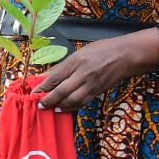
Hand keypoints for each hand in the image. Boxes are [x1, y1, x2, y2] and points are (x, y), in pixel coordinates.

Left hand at [36, 35, 155, 111]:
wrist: (127, 56)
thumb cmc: (101, 51)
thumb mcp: (78, 54)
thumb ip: (61, 67)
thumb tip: (43, 77)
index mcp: (77, 61)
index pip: (56, 77)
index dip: (43, 87)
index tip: (32, 94)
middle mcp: (84, 74)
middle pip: (63, 91)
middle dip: (49, 100)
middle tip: (39, 105)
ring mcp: (92, 85)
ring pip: (73, 100)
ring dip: (60, 106)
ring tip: (51, 108)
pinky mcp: (97, 92)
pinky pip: (82, 102)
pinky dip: (72, 107)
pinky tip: (64, 108)